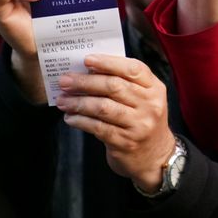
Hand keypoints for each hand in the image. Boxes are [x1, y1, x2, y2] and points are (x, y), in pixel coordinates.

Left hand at [56, 54, 175, 192]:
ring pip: (103, 107)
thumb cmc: (142, 121)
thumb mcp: (144, 100)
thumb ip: (125, 84)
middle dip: (85, 82)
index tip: (87, 60)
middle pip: (114, 86)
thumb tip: (88, 72)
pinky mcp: (125, 142)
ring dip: (78, 102)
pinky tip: (70, 117)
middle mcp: (150, 105)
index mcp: (155, 89)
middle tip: (65, 80)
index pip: (134, 69)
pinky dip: (80, 121)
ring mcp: (139, 125)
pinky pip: (98, 127)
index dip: (109, 62)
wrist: (155, 157)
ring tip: (62, 100)